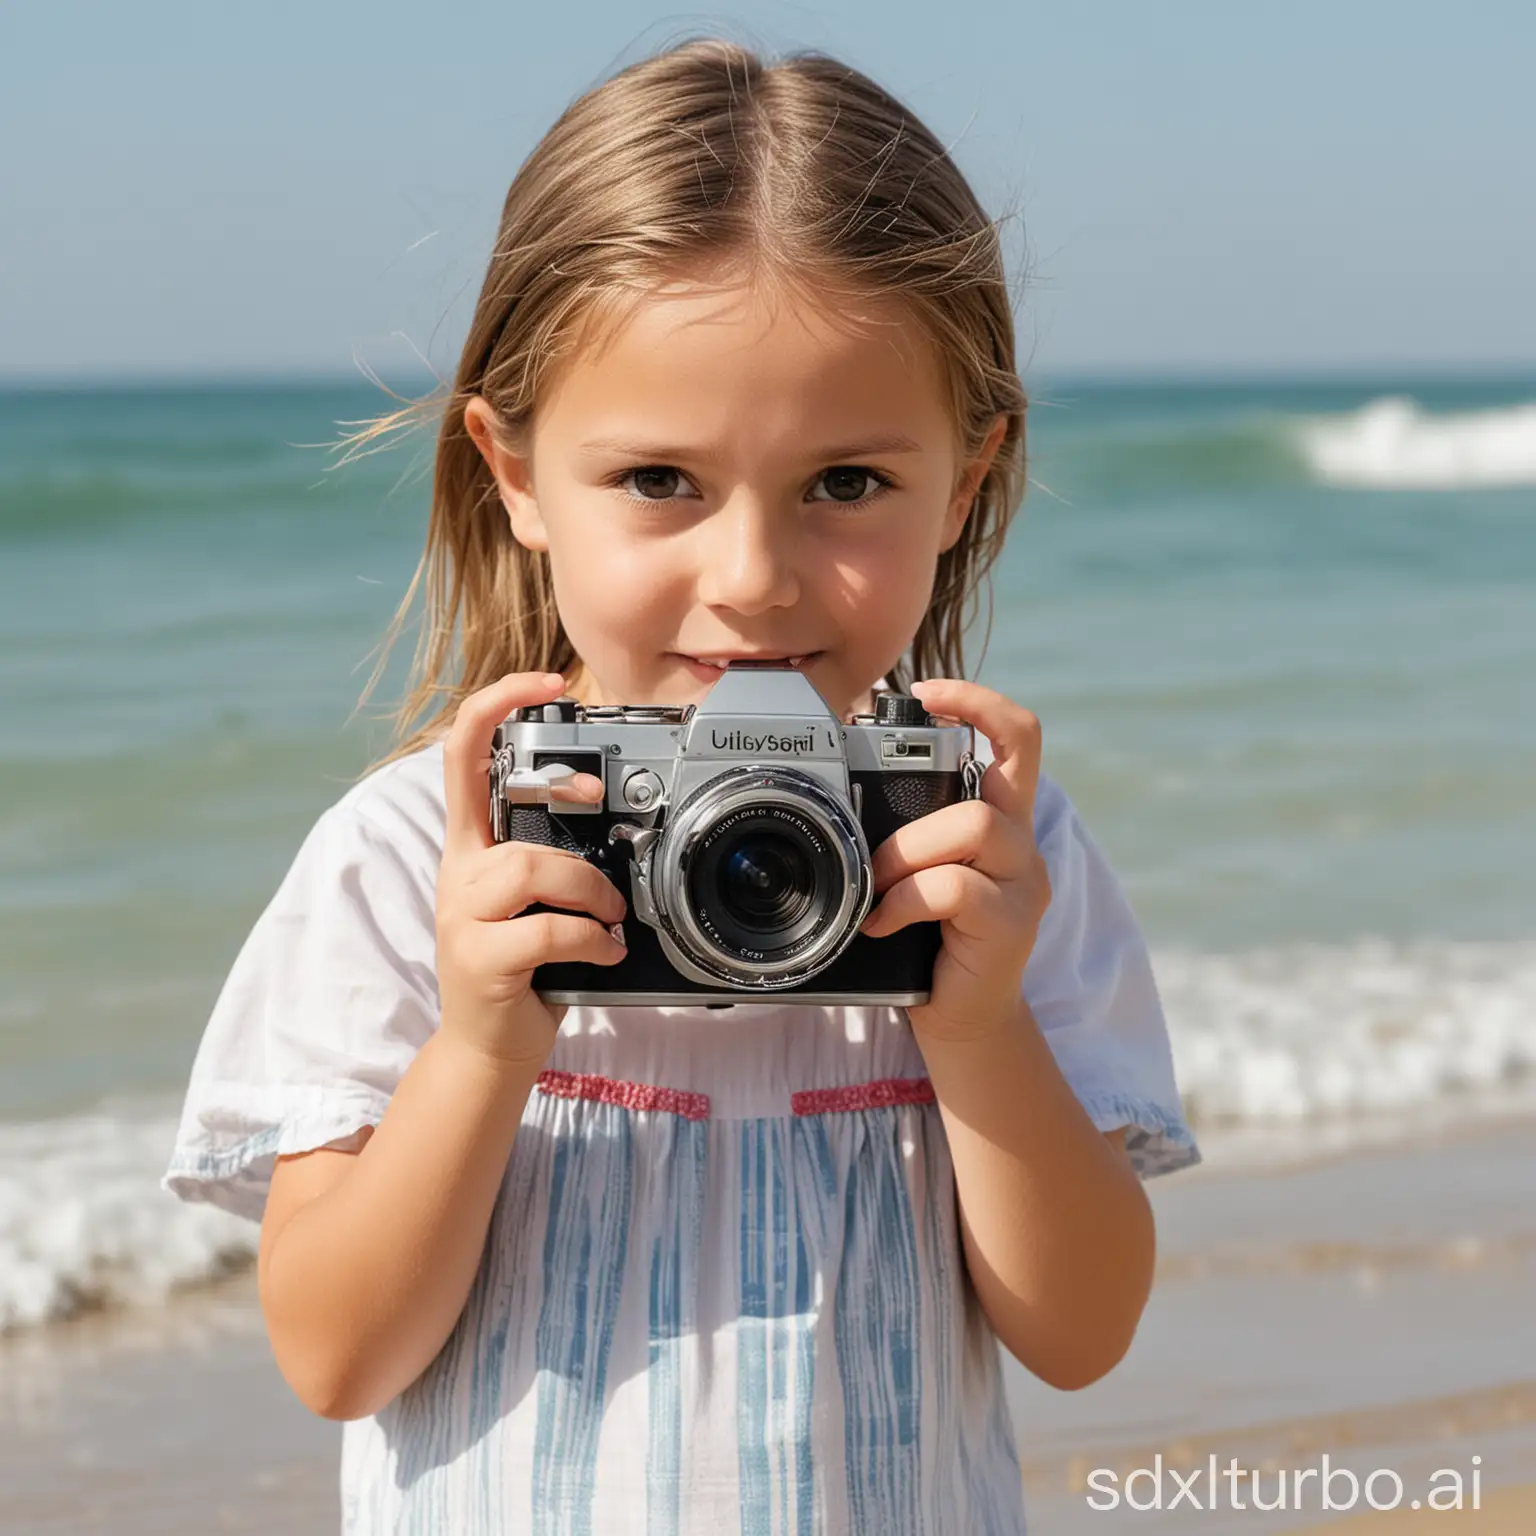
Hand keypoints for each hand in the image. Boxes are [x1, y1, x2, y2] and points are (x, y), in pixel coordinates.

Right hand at [435, 671, 625, 1068]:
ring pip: (532, 868)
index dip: (498, 704)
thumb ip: (558, 855)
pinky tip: (602, 952)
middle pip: (507, 811)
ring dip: (590, 891)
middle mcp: (459, 872)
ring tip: (610, 918)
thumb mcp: (537, 898)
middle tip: (606, 847)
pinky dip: (590, 938)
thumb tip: (621, 825)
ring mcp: (462, 915)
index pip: (464, 753)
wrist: (488, 1047)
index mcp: (473, 846)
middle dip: (569, 821)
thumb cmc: (525, 966)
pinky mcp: (479, 959)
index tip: (545, 681)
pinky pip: (546, 929)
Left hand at [858, 678, 1050, 1043]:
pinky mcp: (1012, 924)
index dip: (980, 702)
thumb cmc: (927, 939)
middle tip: (875, 857)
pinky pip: (957, 887)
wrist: (960, 1020)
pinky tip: (884, 924)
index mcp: (1000, 819)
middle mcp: (1022, 843)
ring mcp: (1025, 884)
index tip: (926, 692)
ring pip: (974, 826)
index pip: (1018, 737)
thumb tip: (836, 797)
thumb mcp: (915, 871)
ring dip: (909, 853)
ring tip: (879, 889)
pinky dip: (906, 900)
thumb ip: (902, 832)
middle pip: (1000, 776)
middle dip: (920, 807)